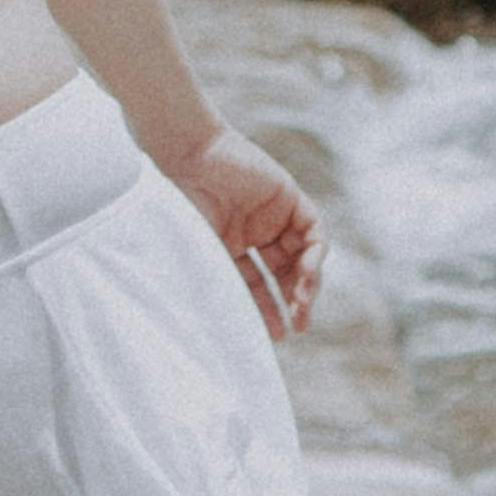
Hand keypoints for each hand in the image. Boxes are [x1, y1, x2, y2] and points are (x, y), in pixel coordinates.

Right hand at [169, 125, 325, 338]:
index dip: (269, 310)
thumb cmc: (179, 207)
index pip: (256, 285)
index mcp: (226, 247)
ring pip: (302, 254)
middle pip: (284, 273)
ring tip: (302, 303)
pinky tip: (306, 273)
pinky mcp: (288, 195)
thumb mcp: (196, 259)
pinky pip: (313, 229)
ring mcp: (271, 214)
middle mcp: (251, 232)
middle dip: (295, 301)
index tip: (278, 335)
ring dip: (307, 282)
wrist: (186, 158)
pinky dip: (315, 253)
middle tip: (299, 325)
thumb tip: (218, 338)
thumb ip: (214, 291)